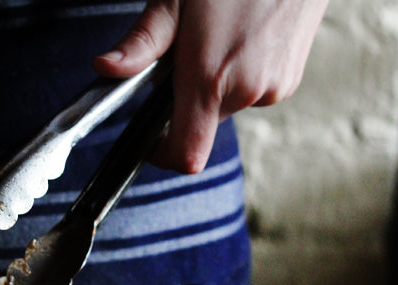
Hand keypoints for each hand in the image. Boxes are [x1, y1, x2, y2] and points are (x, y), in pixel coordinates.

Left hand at [92, 0, 329, 173]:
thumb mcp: (177, 1)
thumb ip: (142, 42)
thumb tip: (106, 69)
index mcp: (212, 77)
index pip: (186, 153)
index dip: (161, 155)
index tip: (150, 140)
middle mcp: (249, 91)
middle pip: (202, 122)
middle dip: (186, 96)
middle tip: (187, 49)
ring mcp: (275, 87)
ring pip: (226, 105)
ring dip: (213, 83)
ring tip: (218, 35)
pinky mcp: (291, 79)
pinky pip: (251, 90)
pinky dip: (238, 74)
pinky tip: (241, 36)